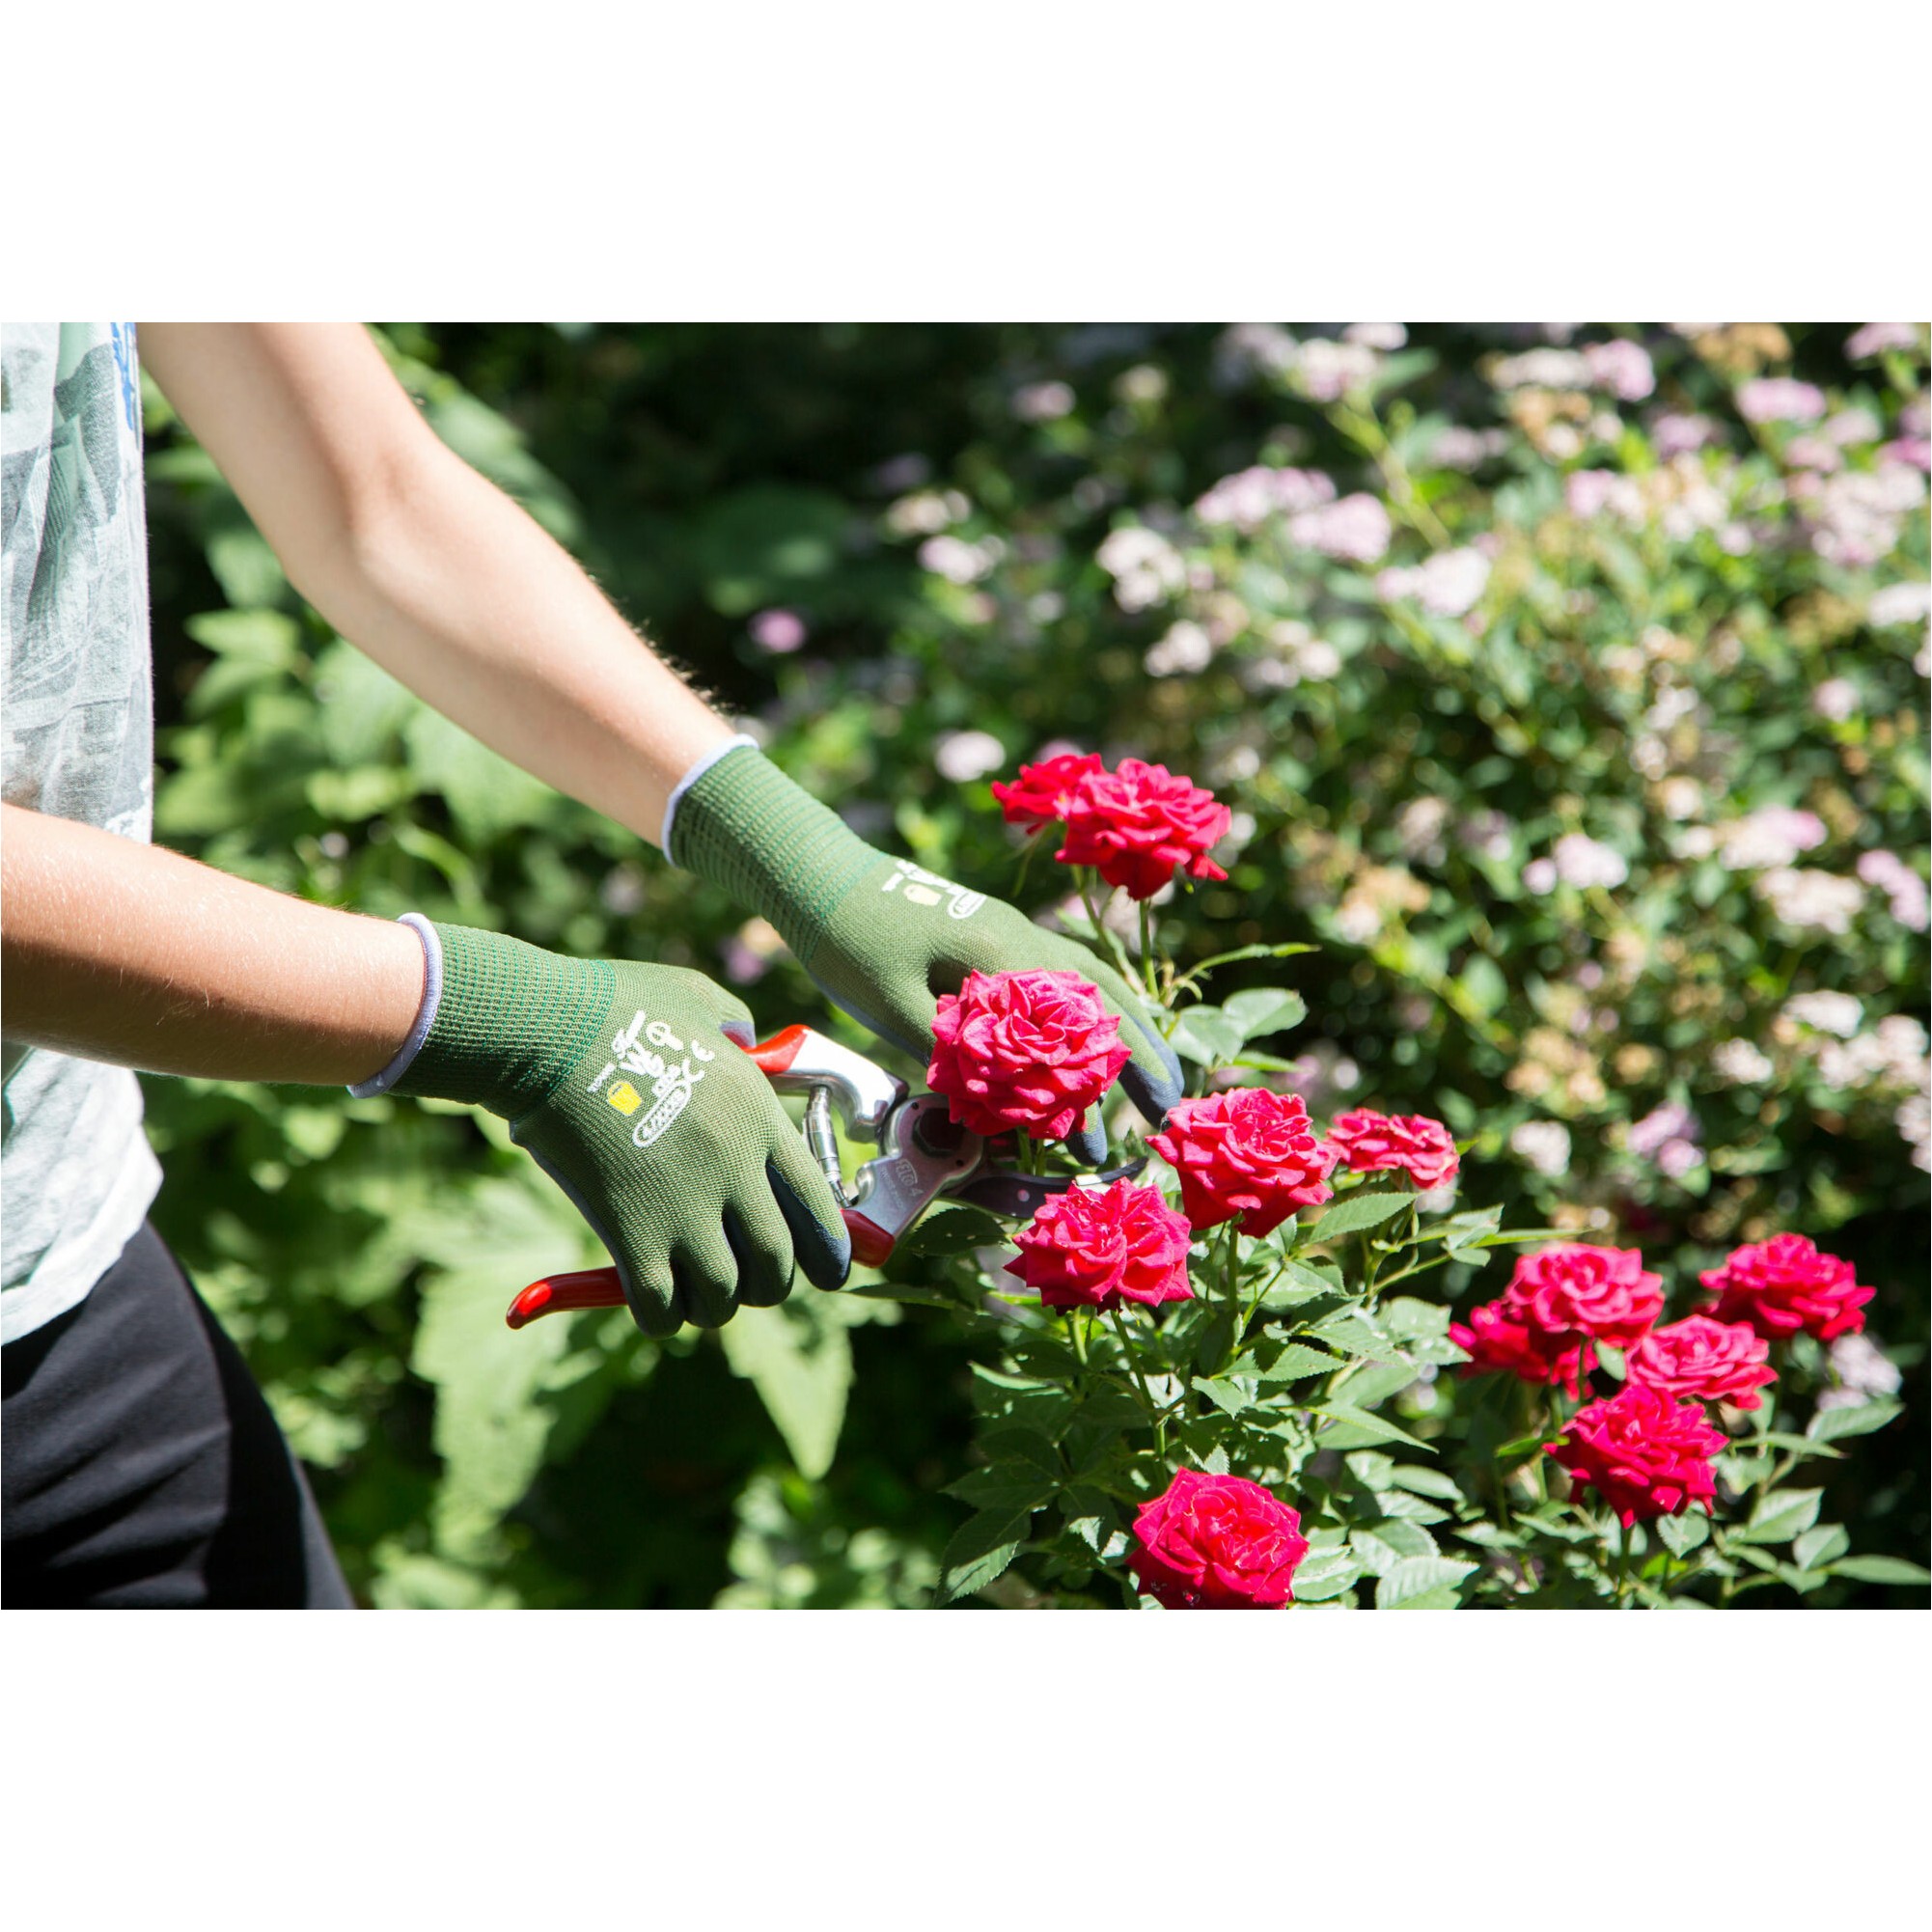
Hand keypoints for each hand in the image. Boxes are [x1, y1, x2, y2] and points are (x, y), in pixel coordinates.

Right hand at [391, 924, 849, 1334]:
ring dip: (711, 1303)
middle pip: (777, 1264)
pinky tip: (649, 1300)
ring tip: (692, 1290)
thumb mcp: (699, 1000)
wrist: (544, 1031)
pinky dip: (661, 1315)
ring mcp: (685, 1207)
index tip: (826, 1273)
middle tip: (744, 1279)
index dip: (830, 1253)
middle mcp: (735, 1171)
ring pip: (724, 1297)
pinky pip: (663, 1309)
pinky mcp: (630, 1234)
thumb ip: (735, 1028)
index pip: (820, 1209)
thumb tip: (744, 1042)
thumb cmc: (616, 1007)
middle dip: (767, 1285)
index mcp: (759, 1119)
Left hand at [670, 749, 1183, 1159]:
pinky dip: (1094, 1003)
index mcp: (1004, 956)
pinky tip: (1100, 1031)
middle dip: (1143, 1056)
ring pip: (1093, 983)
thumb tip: (997, 1110)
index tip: (1133, 1124)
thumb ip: (948, 1052)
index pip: (1080, 1026)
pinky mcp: (997, 935)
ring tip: (1154, 1076)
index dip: (1113, 1078)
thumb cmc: (849, 941)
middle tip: (1170, 1110)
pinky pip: (1066, 972)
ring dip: (1126, 1029)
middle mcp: (1024, 939)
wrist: (822, 876)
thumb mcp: (890, 1004)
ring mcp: (1015, 932)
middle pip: (1106, 1000)